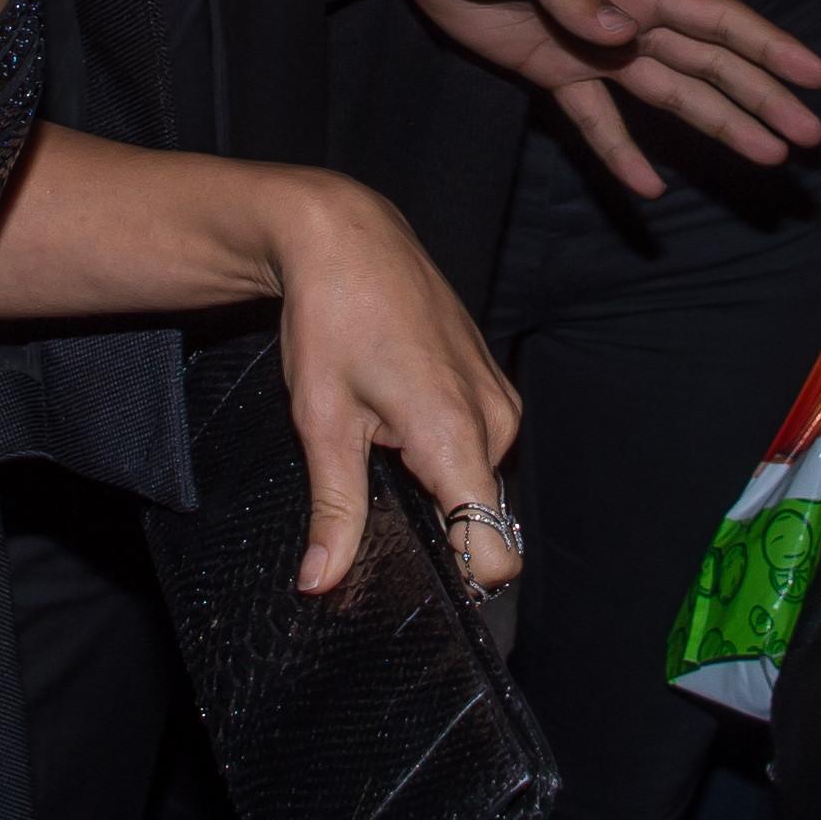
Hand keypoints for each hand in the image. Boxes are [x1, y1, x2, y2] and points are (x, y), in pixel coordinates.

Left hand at [265, 170, 524, 595]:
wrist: (350, 236)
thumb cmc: (332, 319)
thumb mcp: (322, 422)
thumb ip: (335, 510)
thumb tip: (321, 583)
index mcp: (455, 436)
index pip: (495, 551)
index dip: (460, 578)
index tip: (413, 578)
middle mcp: (494, 419)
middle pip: (485, 521)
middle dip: (439, 530)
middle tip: (373, 502)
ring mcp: (499, 397)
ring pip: (480, 482)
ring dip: (438, 487)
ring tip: (380, 451)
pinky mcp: (494, 382)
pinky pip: (481, 446)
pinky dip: (446, 454)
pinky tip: (398, 425)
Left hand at [383, 0, 820, 197]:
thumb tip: (620, 33)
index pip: (711, 17)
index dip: (765, 45)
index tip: (813, 74)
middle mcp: (624, 16)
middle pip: (707, 64)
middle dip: (761, 97)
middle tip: (808, 138)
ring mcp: (591, 47)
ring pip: (671, 94)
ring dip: (719, 124)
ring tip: (767, 157)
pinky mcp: (551, 71)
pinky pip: (597, 120)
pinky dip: (623, 154)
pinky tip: (651, 188)